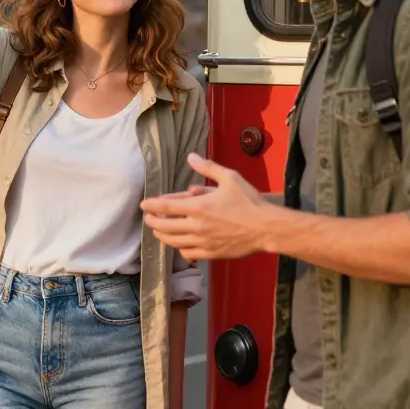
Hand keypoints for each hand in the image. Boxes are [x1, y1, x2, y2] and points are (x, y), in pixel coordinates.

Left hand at [141, 153, 272, 261]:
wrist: (265, 228)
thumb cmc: (249, 201)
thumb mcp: (229, 178)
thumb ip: (207, 167)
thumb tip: (190, 156)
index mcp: (199, 207)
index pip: (165, 207)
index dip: (151, 206)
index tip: (144, 205)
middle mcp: (197, 226)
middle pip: (165, 227)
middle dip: (152, 222)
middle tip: (148, 219)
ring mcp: (203, 242)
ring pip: (174, 242)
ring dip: (162, 236)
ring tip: (158, 231)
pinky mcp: (210, 253)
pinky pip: (188, 253)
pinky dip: (179, 248)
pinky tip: (178, 243)